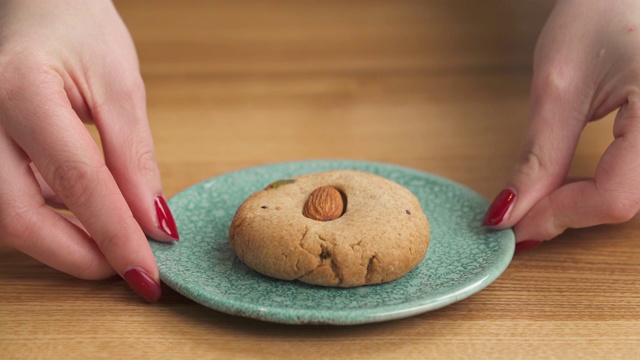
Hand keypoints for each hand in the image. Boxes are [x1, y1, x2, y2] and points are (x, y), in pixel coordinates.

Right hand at [0, 0, 178, 301]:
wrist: (34, 8)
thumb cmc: (76, 31)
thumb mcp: (119, 85)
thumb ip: (134, 157)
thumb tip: (152, 222)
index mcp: (23, 90)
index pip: (77, 180)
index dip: (115, 234)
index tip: (148, 270)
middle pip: (18, 215)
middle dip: (76, 254)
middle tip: (125, 268)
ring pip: (6, 216)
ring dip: (61, 241)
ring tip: (113, 244)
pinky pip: (6, 199)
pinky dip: (48, 218)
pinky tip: (85, 217)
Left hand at [483, 0, 639, 249]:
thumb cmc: (605, 9)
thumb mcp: (561, 83)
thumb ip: (539, 155)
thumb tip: (511, 212)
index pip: (614, 197)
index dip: (558, 217)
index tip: (513, 225)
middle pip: (629, 201)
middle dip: (572, 212)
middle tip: (525, 213)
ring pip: (637, 194)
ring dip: (591, 203)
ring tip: (549, 197)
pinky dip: (609, 185)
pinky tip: (581, 182)